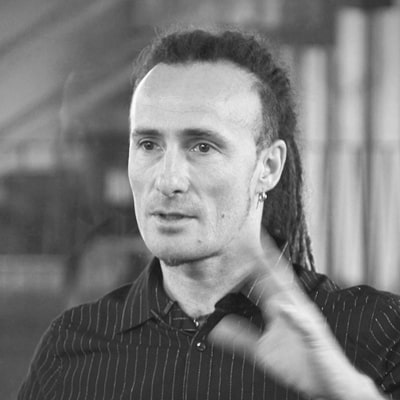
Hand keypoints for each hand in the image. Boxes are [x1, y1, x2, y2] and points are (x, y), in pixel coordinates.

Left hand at [209, 236, 384, 399]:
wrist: (327, 385)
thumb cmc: (298, 364)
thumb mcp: (262, 350)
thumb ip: (239, 336)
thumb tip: (212, 328)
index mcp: (280, 307)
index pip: (264, 280)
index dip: (253, 262)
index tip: (240, 244)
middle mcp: (293, 308)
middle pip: (278, 279)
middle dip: (267, 258)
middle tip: (255, 236)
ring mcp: (305, 320)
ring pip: (292, 294)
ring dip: (280, 277)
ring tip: (267, 257)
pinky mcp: (315, 337)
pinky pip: (304, 325)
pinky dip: (294, 316)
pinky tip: (283, 307)